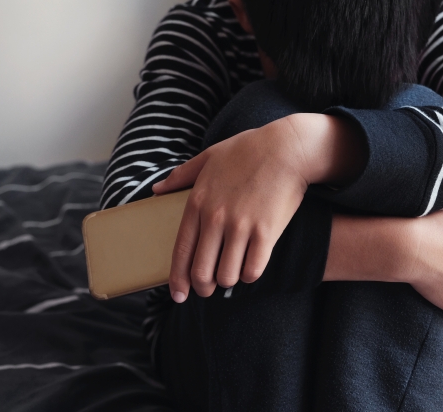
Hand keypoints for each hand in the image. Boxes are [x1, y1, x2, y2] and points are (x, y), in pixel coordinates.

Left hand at [153, 113, 363, 302]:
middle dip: (203, 287)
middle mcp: (215, 217)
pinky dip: (250, 275)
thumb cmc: (247, 150)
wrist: (286, 147)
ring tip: (232, 274)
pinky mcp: (266, 231)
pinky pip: (252, 270)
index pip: (181, 251)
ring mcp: (241, 226)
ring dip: (228, 280)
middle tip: (208, 289)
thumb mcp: (208, 157)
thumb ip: (180, 176)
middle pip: (201, 271)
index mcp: (197, 202)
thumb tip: (156, 190)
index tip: (178, 295)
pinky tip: (251, 267)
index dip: (178, 278)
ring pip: (227, 276)